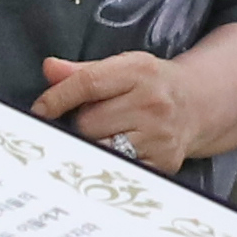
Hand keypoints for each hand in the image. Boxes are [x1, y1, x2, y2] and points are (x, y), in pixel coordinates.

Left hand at [33, 47, 209, 171]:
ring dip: (94, 145)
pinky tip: (119, 152)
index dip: (58, 98)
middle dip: (82, 123)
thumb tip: (49, 68)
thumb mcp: (122, 67)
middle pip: (89, 122)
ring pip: (100, 148)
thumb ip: (82, 71)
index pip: (88, 84)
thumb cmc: (151, 84)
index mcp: (139, 72)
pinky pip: (119, 169)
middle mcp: (152, 104)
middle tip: (97, 119)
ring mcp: (159, 136)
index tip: (40, 110)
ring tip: (109, 134)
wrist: (196, 104)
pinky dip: (110, 164)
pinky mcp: (163, 163)